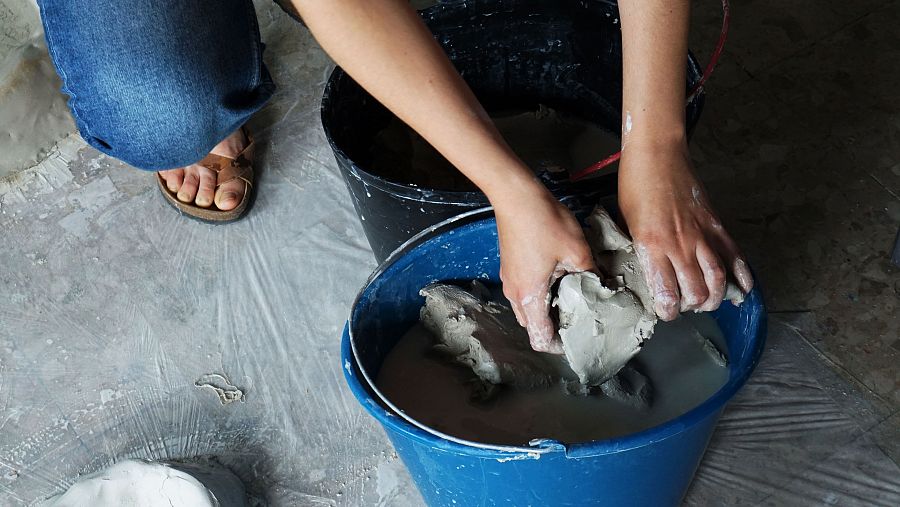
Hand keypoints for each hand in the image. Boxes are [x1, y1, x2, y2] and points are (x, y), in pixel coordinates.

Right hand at [493, 181, 596, 352]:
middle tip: (577, 320)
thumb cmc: (543, 222)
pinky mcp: (510, 266)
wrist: (516, 195)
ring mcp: (510, 279)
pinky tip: (558, 279)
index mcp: (530, 296)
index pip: (539, 338)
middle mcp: (515, 293)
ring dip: (545, 310)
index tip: (575, 341)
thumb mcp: (577, 251)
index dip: (557, 346)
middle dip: (552, 328)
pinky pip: (524, 292)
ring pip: (527, 308)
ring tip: (570, 300)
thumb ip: (591, 275)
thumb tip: (605, 287)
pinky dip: (539, 295)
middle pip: (531, 326)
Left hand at [619, 137, 753, 320]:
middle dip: (692, 307)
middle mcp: (679, 244)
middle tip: (686, 307)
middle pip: (696, 291)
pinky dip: (741, 274)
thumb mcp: (625, 222)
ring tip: (708, 302)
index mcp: (652, 245)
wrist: (657, 154)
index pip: (666, 292)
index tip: (665, 312)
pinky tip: (741, 288)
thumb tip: (642, 268)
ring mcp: (701, 235)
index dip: (668, 310)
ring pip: (717, 278)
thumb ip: (638, 248)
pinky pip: (733, 255)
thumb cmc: (634, 185)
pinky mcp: (715, 224)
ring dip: (715, 296)